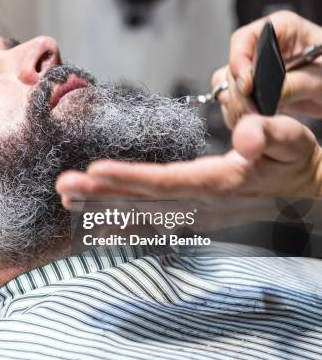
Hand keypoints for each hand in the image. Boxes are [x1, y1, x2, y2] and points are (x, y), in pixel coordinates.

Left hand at [56, 115, 321, 206]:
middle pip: (142, 200)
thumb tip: (246, 138)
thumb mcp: (291, 140)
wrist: (299, 189)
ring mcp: (191, 214)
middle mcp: (198, 204)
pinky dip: (118, 224)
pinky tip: (92, 224)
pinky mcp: (188, 216)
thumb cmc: (291, 159)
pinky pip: (148, 224)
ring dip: (101, 207)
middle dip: (100, 194)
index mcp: (217, 183)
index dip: (130, 178)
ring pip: (139, 212)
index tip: (95, 170)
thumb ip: (269, 134)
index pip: (166, 181)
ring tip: (66, 199)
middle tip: (62, 187)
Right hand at [215, 11, 321, 128]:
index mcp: (282, 28)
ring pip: (225, 83)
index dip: (240, 62)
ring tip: (251, 118)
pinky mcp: (250, 87)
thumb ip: (294, 85)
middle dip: (238, 92)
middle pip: (232, 65)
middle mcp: (262, 46)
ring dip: (233, 103)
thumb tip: (264, 96)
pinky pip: (229, 98)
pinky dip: (234, 111)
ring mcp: (253, 67)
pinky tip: (248, 120)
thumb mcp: (321, 78)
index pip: (245, 39)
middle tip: (251, 112)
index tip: (247, 86)